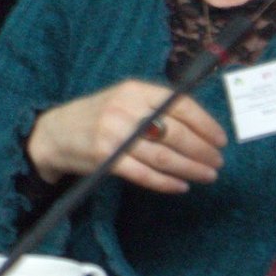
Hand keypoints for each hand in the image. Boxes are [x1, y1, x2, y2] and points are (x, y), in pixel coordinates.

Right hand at [26, 79, 226, 192]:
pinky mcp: (106, 158)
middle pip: (175, 133)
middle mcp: (124, 109)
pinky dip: (167, 183)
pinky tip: (181, 186)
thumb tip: (201, 128)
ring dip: (191, 169)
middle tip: (217, 162)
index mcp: (133, 90)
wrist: (54, 132)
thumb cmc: (98, 116)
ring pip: (164, 157)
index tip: (221, 139)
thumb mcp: (123, 100)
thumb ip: (155, 107)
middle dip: (202, 151)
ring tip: (208, 175)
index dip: (205, 124)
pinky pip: (145, 175)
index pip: (179, 104)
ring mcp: (113, 134)